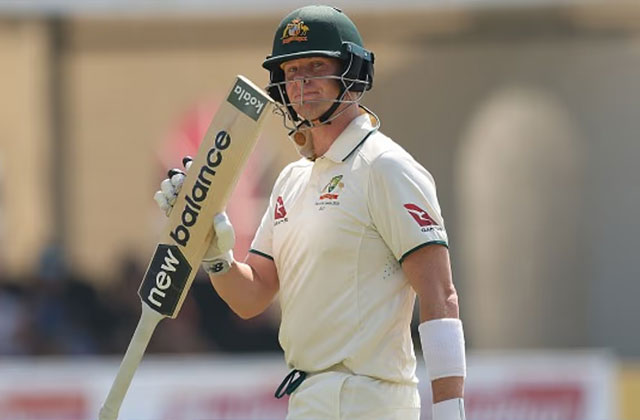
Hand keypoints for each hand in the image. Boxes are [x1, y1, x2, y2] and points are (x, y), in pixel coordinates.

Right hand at [153, 157, 234, 274]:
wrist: (209, 258)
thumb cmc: (221, 245)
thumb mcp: (226, 237)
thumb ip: (224, 230)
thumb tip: (218, 217)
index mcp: (207, 198)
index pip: (198, 178)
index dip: (192, 167)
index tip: (188, 163)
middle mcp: (194, 199)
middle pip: (181, 180)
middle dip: (177, 178)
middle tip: (178, 183)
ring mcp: (183, 207)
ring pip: (170, 189)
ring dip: (168, 187)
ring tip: (172, 194)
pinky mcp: (173, 217)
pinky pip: (163, 202)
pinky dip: (161, 198)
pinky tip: (164, 201)